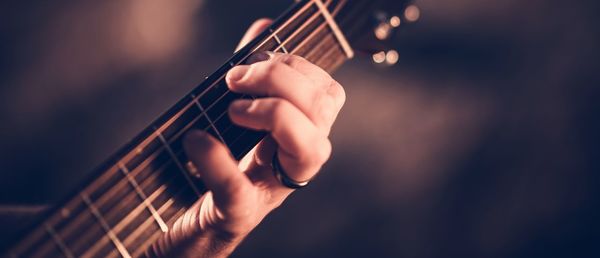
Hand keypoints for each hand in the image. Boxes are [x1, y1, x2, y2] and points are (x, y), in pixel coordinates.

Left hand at [146, 18, 345, 256]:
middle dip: (281, 79)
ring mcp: (274, 191)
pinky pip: (238, 187)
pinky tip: (194, 140)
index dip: (298, 67)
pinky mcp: (239, 214)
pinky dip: (216, 159)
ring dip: (272, 113)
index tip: (255, 61)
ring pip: (311, 149)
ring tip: (232, 111)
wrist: (191, 225)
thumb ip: (253, 74)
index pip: (329, 94)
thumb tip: (267, 27)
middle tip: (236, 81)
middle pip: (324, 110)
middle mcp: (298, 164)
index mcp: (300, 136)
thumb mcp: (237, 112)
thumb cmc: (217, 163)